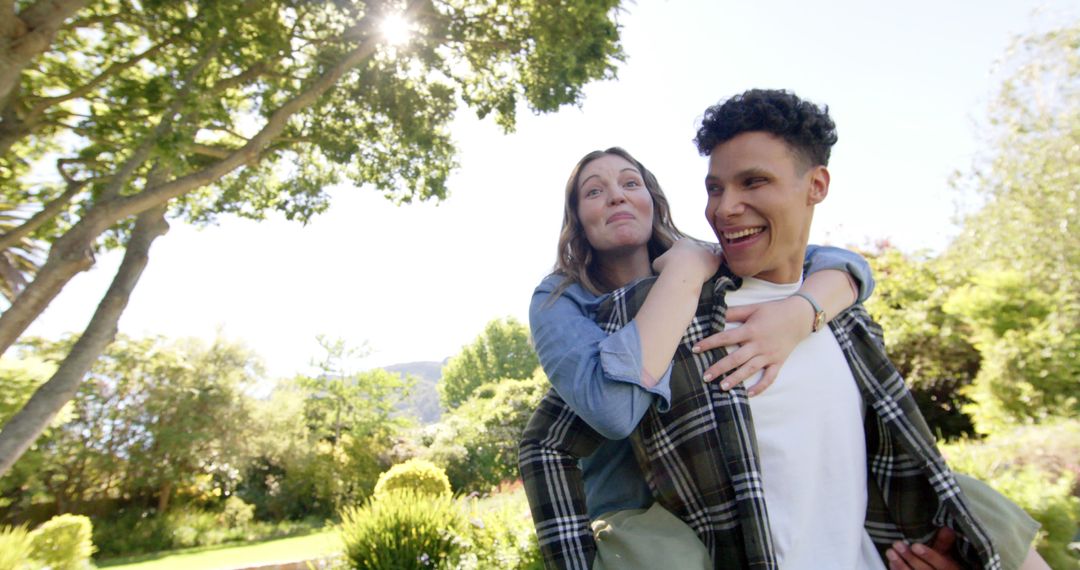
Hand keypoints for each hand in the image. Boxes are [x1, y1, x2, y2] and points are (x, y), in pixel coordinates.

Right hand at [652, 239, 720, 282]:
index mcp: (681, 243)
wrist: (682, 272)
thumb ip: (661, 261)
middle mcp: (694, 243)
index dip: (680, 257)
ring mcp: (706, 250)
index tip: (678, 266)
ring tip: (700, 273)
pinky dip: (717, 263)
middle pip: (695, 251)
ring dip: (704, 261)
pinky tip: (715, 269)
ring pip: (706, 254)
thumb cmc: (668, 267)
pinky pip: (719, 259)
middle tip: (689, 271)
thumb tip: (660, 265)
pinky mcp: (715, 259)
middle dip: (693, 259)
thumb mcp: (657, 263)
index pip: (682, 247)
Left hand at [692, 295, 813, 395]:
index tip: (695, 349)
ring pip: (750, 369)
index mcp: (751, 330)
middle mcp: (759, 344)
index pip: (726, 338)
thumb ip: (734, 312)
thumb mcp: (753, 308)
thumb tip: (716, 313)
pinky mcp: (778, 362)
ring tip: (722, 387)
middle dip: (719, 368)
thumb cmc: (774, 310)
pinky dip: (761, 386)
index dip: (709, 343)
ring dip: (736, 379)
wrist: (800, 316)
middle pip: (736, 358)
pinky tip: (749, 394)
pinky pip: (770, 377)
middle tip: (705, 376)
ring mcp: (769, 355)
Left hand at [885, 527, 960, 569]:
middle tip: (898, 544)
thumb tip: (947, 529)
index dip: (930, 556)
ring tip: (890, 552)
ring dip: (900, 565)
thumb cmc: (942, 564)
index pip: (943, 564)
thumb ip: (944, 543)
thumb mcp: (947, 554)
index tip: (916, 546)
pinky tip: (891, 562)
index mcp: (951, 569)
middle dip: (911, 558)